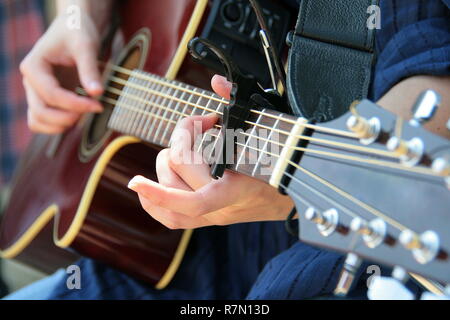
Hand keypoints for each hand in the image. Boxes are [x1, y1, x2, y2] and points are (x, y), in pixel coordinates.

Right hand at [20, 12, 103, 133]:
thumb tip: (97, 93)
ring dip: (62, 124)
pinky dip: (58, 126)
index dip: (75, 104)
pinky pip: (42, 121)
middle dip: (68, 117)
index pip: (51, 94)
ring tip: (86, 113)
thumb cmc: (77, 33)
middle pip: (40, 112)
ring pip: (38, 121)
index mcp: (33, 66)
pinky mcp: (45, 99)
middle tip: (94, 109)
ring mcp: (35, 92)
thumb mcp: (86, 46)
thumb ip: (89, 70)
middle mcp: (30, 81)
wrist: (74, 29)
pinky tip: (79, 116)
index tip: (98, 104)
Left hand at [127, 75, 294, 229]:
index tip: (138, 177)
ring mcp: (211, 217)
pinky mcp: (205, 220)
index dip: (161, 191)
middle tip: (203, 124)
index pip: (194, 200)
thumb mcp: (270, 134)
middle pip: (177, 169)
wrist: (290, 200)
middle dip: (182, 136)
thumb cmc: (283, 165)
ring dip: (167, 162)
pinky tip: (148, 184)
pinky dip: (153, 199)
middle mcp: (220, 208)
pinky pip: (170, 218)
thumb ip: (243, 106)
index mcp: (237, 190)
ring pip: (166, 191)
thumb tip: (217, 83)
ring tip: (187, 147)